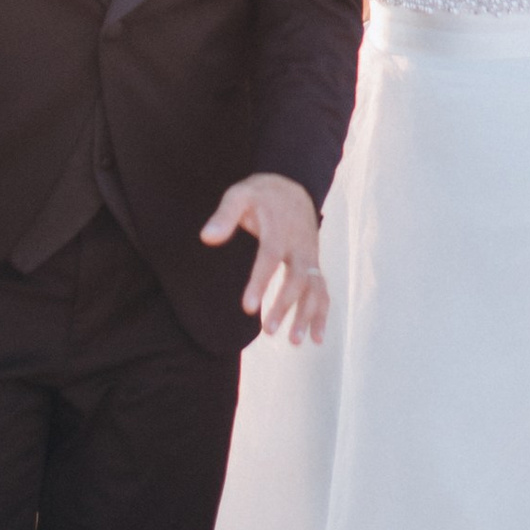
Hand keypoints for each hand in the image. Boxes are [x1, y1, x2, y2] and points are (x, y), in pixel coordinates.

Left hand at [201, 171, 329, 344]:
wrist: (292, 187)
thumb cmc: (261, 195)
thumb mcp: (240, 195)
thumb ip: (224, 216)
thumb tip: (206, 238)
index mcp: (279, 229)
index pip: (270, 257)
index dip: (260, 282)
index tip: (248, 307)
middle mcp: (300, 245)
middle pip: (297, 278)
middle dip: (285, 305)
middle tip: (267, 330)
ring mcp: (310, 257)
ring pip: (314, 288)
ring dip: (307, 315)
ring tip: (294, 342)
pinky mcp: (314, 265)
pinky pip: (323, 291)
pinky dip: (322, 315)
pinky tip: (315, 338)